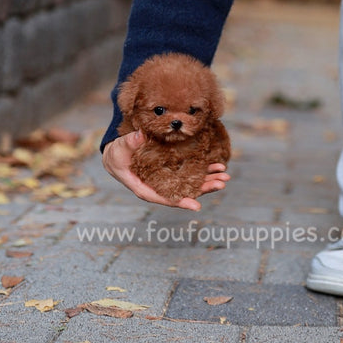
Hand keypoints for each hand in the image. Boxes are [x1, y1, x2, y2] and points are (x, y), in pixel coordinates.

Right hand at [101, 131, 229, 210]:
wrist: (117, 154)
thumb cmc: (116, 155)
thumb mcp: (119, 150)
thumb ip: (129, 144)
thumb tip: (139, 137)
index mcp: (144, 188)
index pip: (163, 198)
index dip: (179, 202)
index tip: (196, 205)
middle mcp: (159, 187)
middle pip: (183, 193)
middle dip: (203, 189)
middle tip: (221, 184)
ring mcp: (167, 180)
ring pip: (190, 184)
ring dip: (208, 181)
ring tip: (225, 176)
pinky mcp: (172, 172)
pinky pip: (190, 174)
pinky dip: (204, 171)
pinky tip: (217, 167)